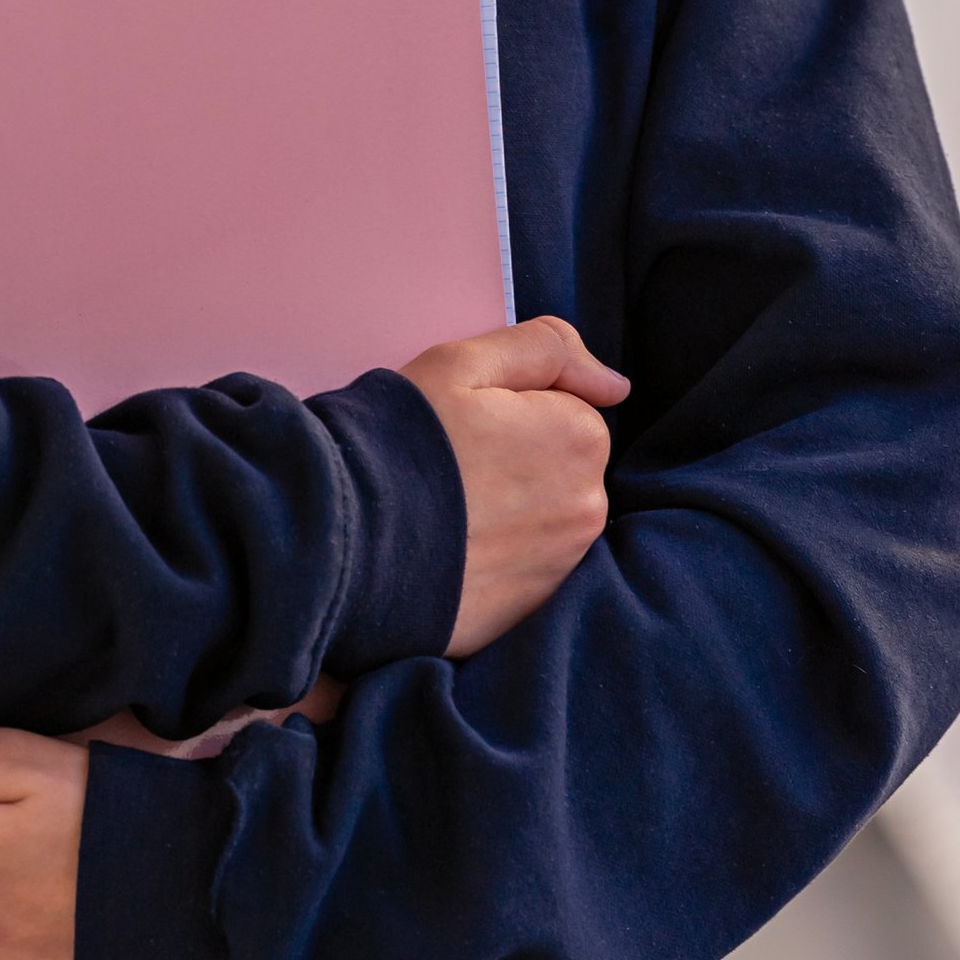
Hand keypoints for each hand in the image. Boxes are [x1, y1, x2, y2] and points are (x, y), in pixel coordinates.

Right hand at [402, 315, 628, 654]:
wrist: (345, 541)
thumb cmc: (398, 442)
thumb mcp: (460, 364)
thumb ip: (546, 349)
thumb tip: (615, 385)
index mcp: (580, 437)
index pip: (566, 411)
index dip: (512, 412)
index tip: (465, 426)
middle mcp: (587, 506)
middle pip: (561, 469)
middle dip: (518, 463)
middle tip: (451, 470)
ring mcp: (562, 564)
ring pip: (545, 520)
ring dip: (509, 513)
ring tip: (446, 512)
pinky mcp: (531, 610)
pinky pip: (524, 570)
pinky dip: (496, 559)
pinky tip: (450, 551)